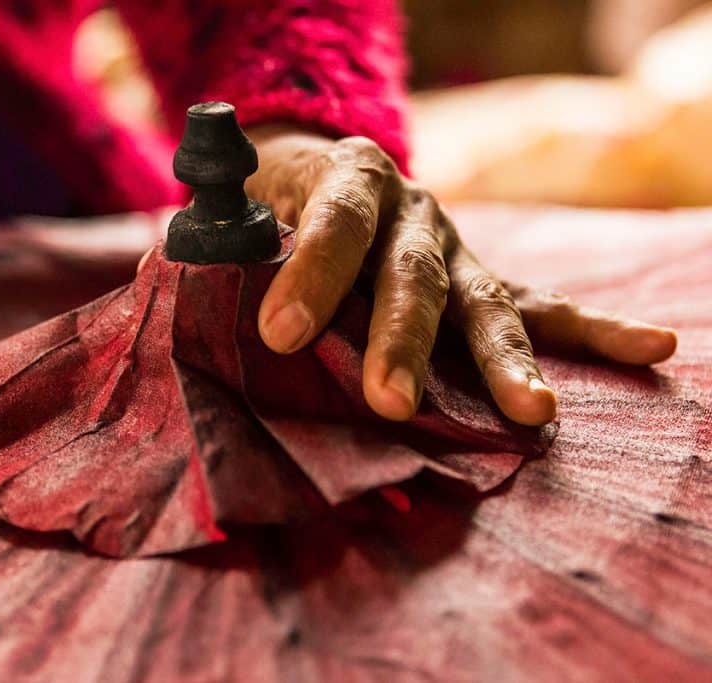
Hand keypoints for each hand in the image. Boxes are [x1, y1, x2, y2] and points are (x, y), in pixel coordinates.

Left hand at [245, 125, 677, 425]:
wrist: (314, 166)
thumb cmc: (266, 204)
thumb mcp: (235, 212)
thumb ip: (225, 251)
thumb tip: (204, 312)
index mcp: (347, 178)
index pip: (334, 223)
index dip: (311, 276)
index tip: (281, 334)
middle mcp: (412, 210)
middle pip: (414, 273)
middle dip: (403, 338)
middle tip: (389, 401)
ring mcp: (455, 245)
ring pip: (482, 301)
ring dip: (502, 358)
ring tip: (529, 410)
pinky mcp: (483, 276)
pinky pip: (541, 305)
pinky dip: (593, 332)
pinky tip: (652, 349)